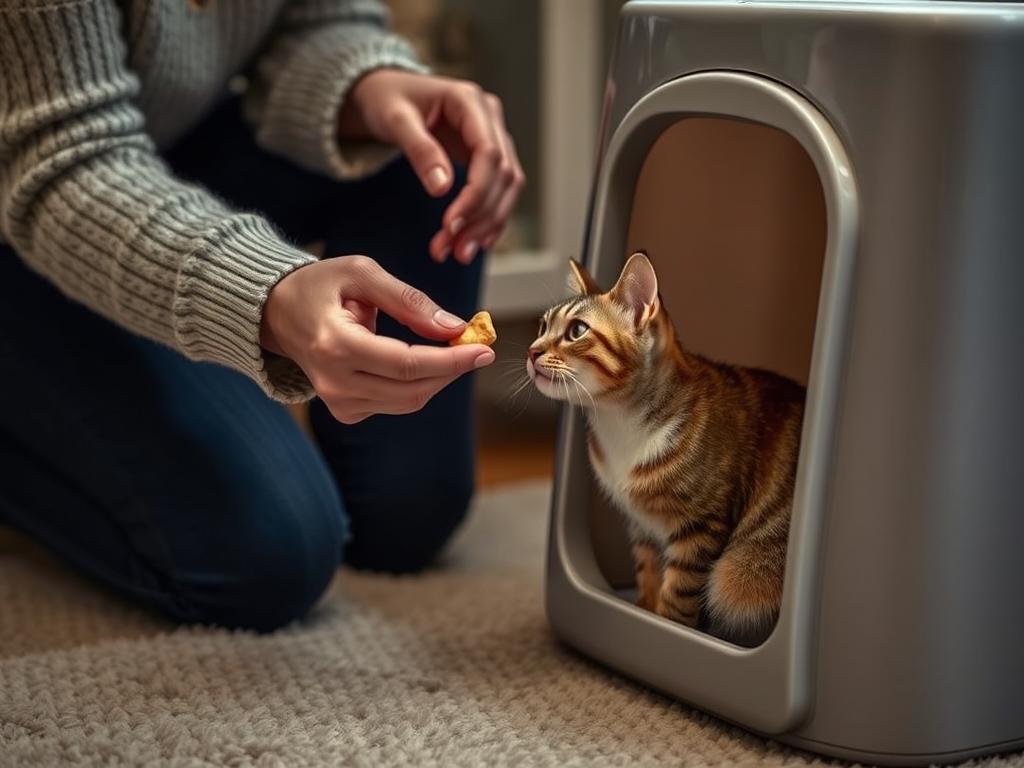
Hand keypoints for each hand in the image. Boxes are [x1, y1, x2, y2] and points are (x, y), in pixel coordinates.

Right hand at [260, 256, 494, 423]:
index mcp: (335, 345)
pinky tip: (420, 360)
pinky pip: (396, 403)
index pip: (407, 364)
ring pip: (408, 401)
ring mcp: (338, 402)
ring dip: (439, 377)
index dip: (451, 360)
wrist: (276, 313)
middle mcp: (334, 382)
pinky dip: (418, 384)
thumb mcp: (362, 274)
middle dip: (452, 370)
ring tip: (452, 348)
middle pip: (413, 390)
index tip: (484, 349)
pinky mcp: (345, 412)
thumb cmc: (320, 286)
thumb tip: (454, 327)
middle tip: (478, 347)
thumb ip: (409, 300)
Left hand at [338, 69, 524, 264]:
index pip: (489, 154)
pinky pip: (498, 192)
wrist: (385, 94)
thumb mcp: (395, 120)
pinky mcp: (485, 158)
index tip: (450, 225)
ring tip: (459, 254)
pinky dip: (487, 220)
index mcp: (470, 101)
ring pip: (507, 188)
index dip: (475, 195)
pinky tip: (472, 243)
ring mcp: (492, 138)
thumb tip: (442, 189)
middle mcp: (489, 119)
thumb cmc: (387, 99)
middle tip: (454, 251)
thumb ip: (419, 150)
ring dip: (487, 225)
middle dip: (481, 218)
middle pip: (504, 176)